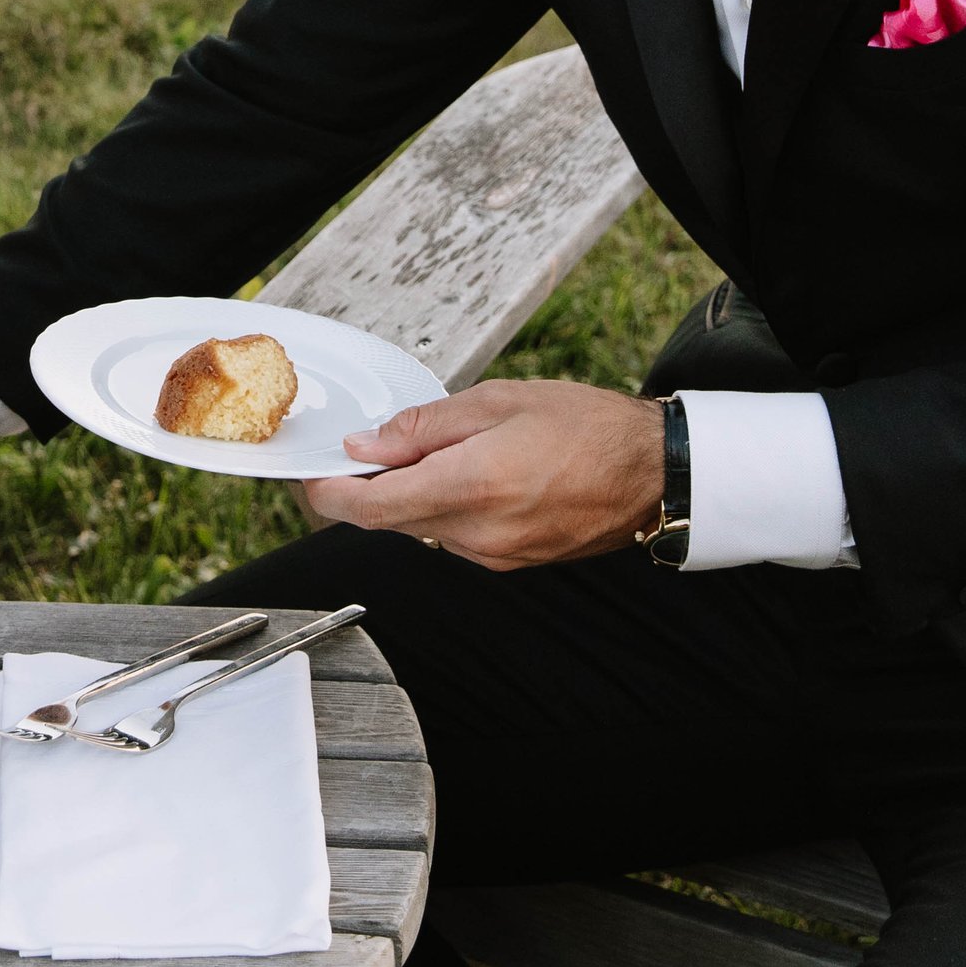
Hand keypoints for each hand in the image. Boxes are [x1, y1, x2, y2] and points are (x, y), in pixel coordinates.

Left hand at [298, 379, 662, 571]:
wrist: (654, 472)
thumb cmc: (586, 427)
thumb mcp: (497, 402)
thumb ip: (423, 428)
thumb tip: (366, 445)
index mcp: (470, 486)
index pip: (369, 508)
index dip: (328, 495)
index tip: (311, 478)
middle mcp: (478, 533)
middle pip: (391, 521)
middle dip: (371, 488)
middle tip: (370, 450)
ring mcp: (495, 556)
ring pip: (423, 529)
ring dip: (413, 497)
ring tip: (444, 454)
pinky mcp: (511, 564)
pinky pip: (456, 538)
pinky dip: (446, 509)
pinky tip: (473, 477)